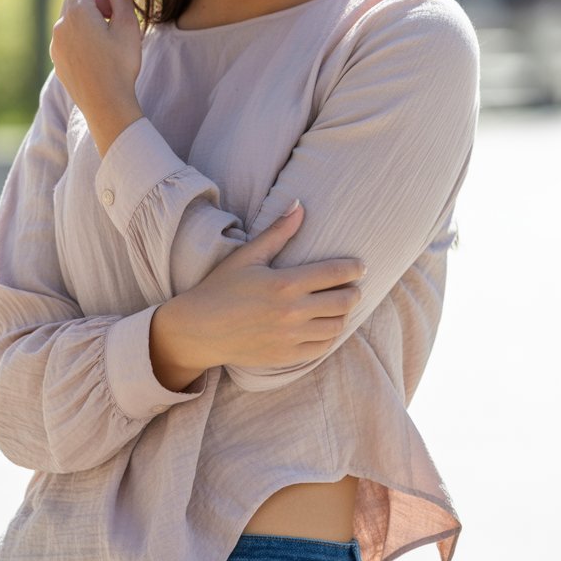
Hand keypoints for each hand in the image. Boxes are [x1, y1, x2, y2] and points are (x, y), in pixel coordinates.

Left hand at [50, 0, 142, 154]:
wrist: (106, 104)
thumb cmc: (120, 64)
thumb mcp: (128, 26)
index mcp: (77, 12)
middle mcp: (61, 25)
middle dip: (96, 0)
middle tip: (117, 14)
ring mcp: (56, 44)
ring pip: (70, 19)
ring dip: (89, 18)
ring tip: (109, 35)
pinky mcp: (58, 60)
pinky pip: (67, 38)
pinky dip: (81, 35)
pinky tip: (99, 52)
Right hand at [170, 202, 365, 371]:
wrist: (199, 330)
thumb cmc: (221, 287)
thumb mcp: (247, 256)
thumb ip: (278, 232)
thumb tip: (299, 204)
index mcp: (284, 283)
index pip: (334, 273)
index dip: (353, 268)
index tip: (361, 266)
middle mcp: (292, 312)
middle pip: (342, 301)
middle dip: (353, 292)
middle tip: (353, 286)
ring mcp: (290, 337)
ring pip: (336, 326)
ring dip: (344, 314)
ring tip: (341, 305)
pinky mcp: (286, 356)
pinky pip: (322, 348)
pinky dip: (330, 336)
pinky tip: (326, 326)